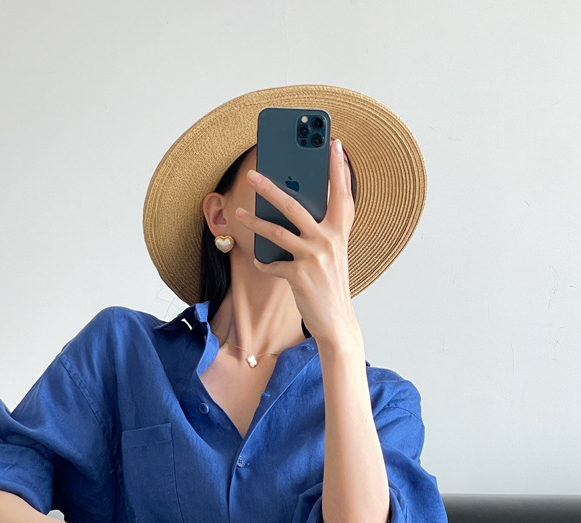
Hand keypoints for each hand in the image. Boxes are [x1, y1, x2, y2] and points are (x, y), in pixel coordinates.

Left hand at [234, 137, 358, 346]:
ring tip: (238, 213)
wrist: (336, 321)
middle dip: (270, 187)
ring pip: (276, 231)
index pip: (342, 192)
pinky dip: (264, 262)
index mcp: (340, 230)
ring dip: (254, 222)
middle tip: (253, 174)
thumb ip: (322, 230)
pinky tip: (259, 261)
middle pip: (294, 205)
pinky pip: (272, 263)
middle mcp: (329, 239)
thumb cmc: (330, 284)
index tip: (334, 143)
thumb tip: (294, 209)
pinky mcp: (299, 275)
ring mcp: (313, 256)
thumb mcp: (333, 253)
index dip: (338, 167)